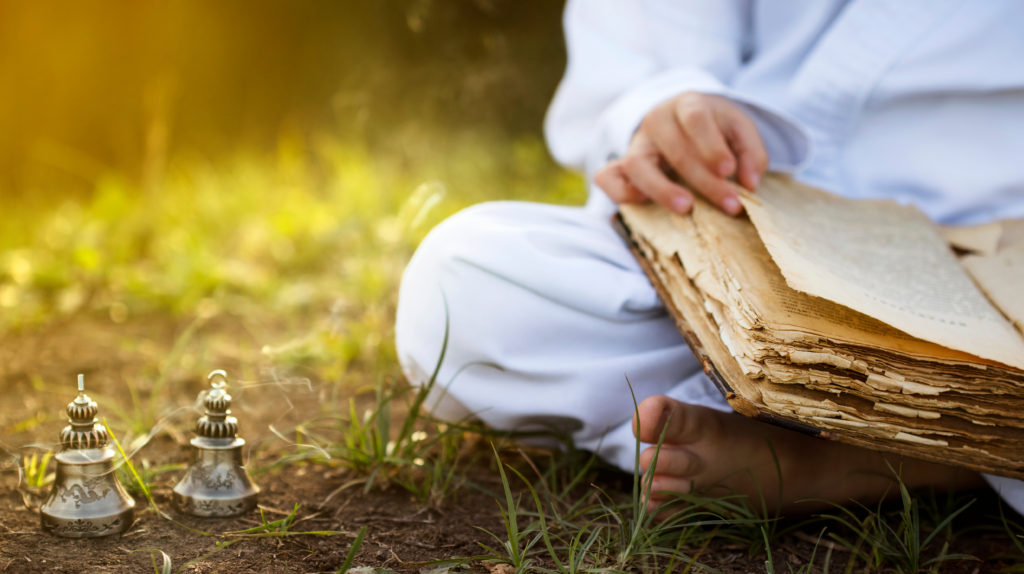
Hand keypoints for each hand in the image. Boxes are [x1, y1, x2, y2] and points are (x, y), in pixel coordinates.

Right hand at [594, 92, 767, 215]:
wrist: (684, 121)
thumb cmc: (715, 128)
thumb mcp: (739, 129)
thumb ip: (751, 153)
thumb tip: (750, 184)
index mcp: (687, 104)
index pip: (695, 117)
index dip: (711, 145)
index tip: (729, 171)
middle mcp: (657, 121)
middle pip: (674, 149)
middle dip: (704, 180)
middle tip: (730, 205)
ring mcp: (636, 144)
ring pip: (636, 164)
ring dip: (660, 189)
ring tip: (686, 208)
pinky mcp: (621, 166)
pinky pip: (607, 178)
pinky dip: (621, 193)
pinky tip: (645, 205)